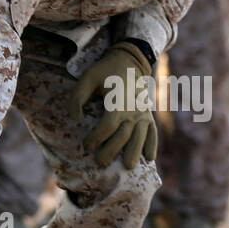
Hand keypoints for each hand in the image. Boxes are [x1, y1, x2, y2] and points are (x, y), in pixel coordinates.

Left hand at [69, 42, 157, 169]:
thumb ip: (77, 97)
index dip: (96, 139)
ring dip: (134, 152)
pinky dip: (152, 145)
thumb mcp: (87, 78)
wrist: (130, 61)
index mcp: (117, 101)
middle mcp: (132, 110)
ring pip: (139, 136)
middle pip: (123, 136)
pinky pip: (153, 131)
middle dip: (111, 151)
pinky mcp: (148, 114)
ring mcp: (143, 113)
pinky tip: (149, 158)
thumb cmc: (105, 71)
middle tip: (100, 163)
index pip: (107, 126)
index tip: (85, 147)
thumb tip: (75, 118)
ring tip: (128, 167)